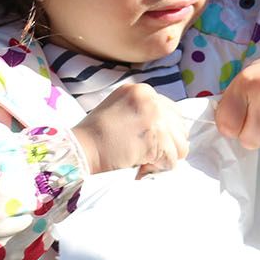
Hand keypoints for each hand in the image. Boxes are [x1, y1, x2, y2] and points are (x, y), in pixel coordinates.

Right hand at [72, 82, 188, 175]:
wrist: (79, 151)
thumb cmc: (94, 138)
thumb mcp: (119, 111)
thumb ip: (143, 113)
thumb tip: (169, 129)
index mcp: (141, 90)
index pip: (171, 112)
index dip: (161, 132)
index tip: (142, 142)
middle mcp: (150, 98)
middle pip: (179, 126)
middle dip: (166, 144)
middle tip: (143, 154)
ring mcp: (155, 115)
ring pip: (180, 143)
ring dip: (164, 157)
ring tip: (142, 159)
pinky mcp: (156, 135)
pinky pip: (172, 159)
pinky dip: (158, 168)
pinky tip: (140, 165)